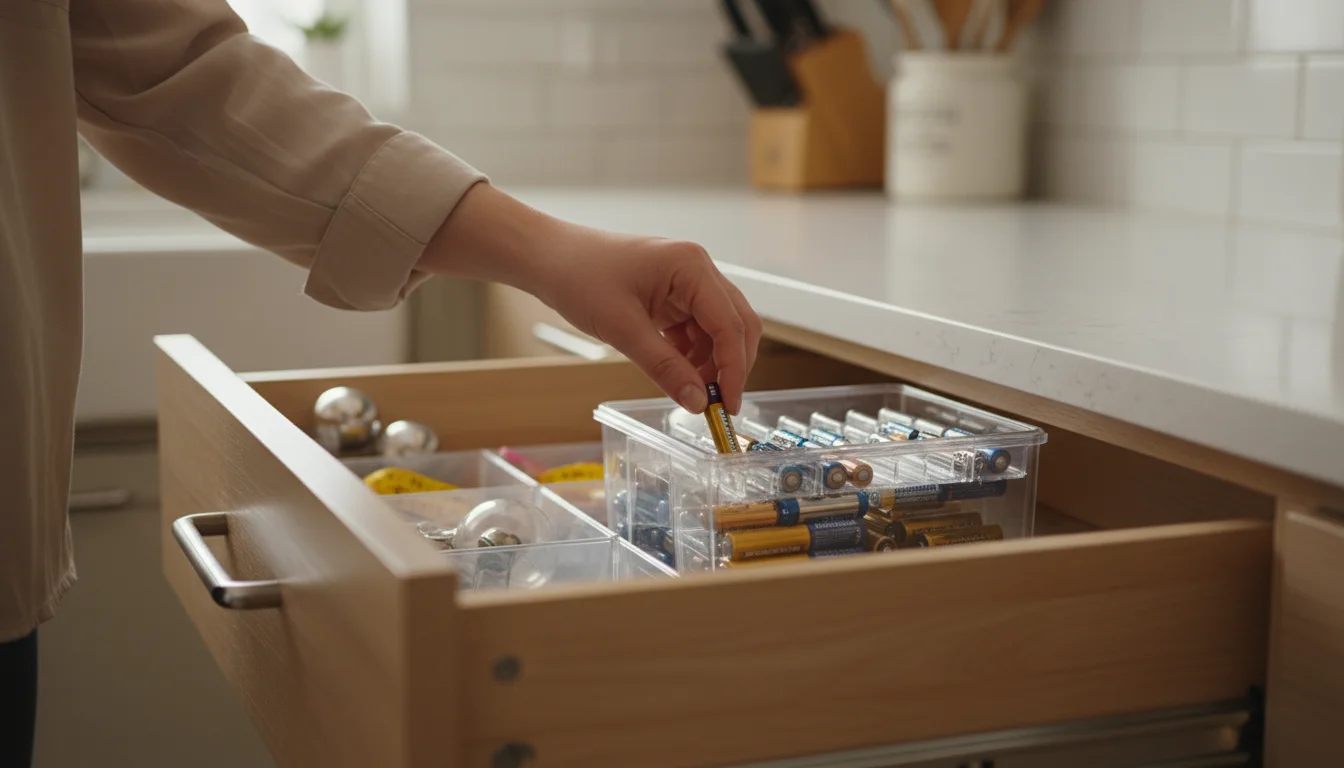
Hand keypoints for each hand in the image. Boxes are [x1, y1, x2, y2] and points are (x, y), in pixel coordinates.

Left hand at [419, 184, 761, 413]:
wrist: (548, 259)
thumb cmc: (579, 277)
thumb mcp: (623, 329)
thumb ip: (665, 367)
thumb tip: (697, 402)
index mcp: (691, 267)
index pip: (730, 324)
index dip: (734, 369)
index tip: (728, 406)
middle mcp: (697, 269)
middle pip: (736, 325)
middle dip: (730, 366)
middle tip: (718, 405)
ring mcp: (686, 282)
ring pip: (718, 331)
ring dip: (710, 364)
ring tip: (691, 392)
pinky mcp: (673, 295)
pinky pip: (696, 330)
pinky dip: (692, 355)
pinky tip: (677, 373)